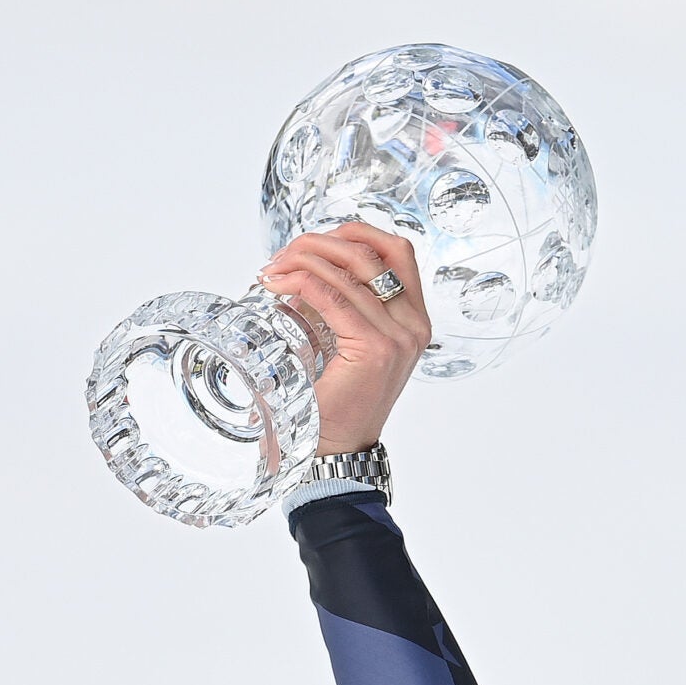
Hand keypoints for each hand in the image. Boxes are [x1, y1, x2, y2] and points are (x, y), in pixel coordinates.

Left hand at [259, 224, 431, 455]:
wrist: (335, 451)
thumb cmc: (335, 404)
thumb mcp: (344, 344)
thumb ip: (340, 306)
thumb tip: (303, 266)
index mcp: (413, 319)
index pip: (395, 250)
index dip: (352, 233)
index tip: (312, 243)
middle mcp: (413, 325)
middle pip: (371, 252)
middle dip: (320, 242)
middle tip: (282, 256)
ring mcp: (398, 337)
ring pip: (348, 269)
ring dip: (302, 260)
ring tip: (272, 270)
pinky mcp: (375, 348)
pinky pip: (331, 296)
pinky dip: (300, 282)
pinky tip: (276, 285)